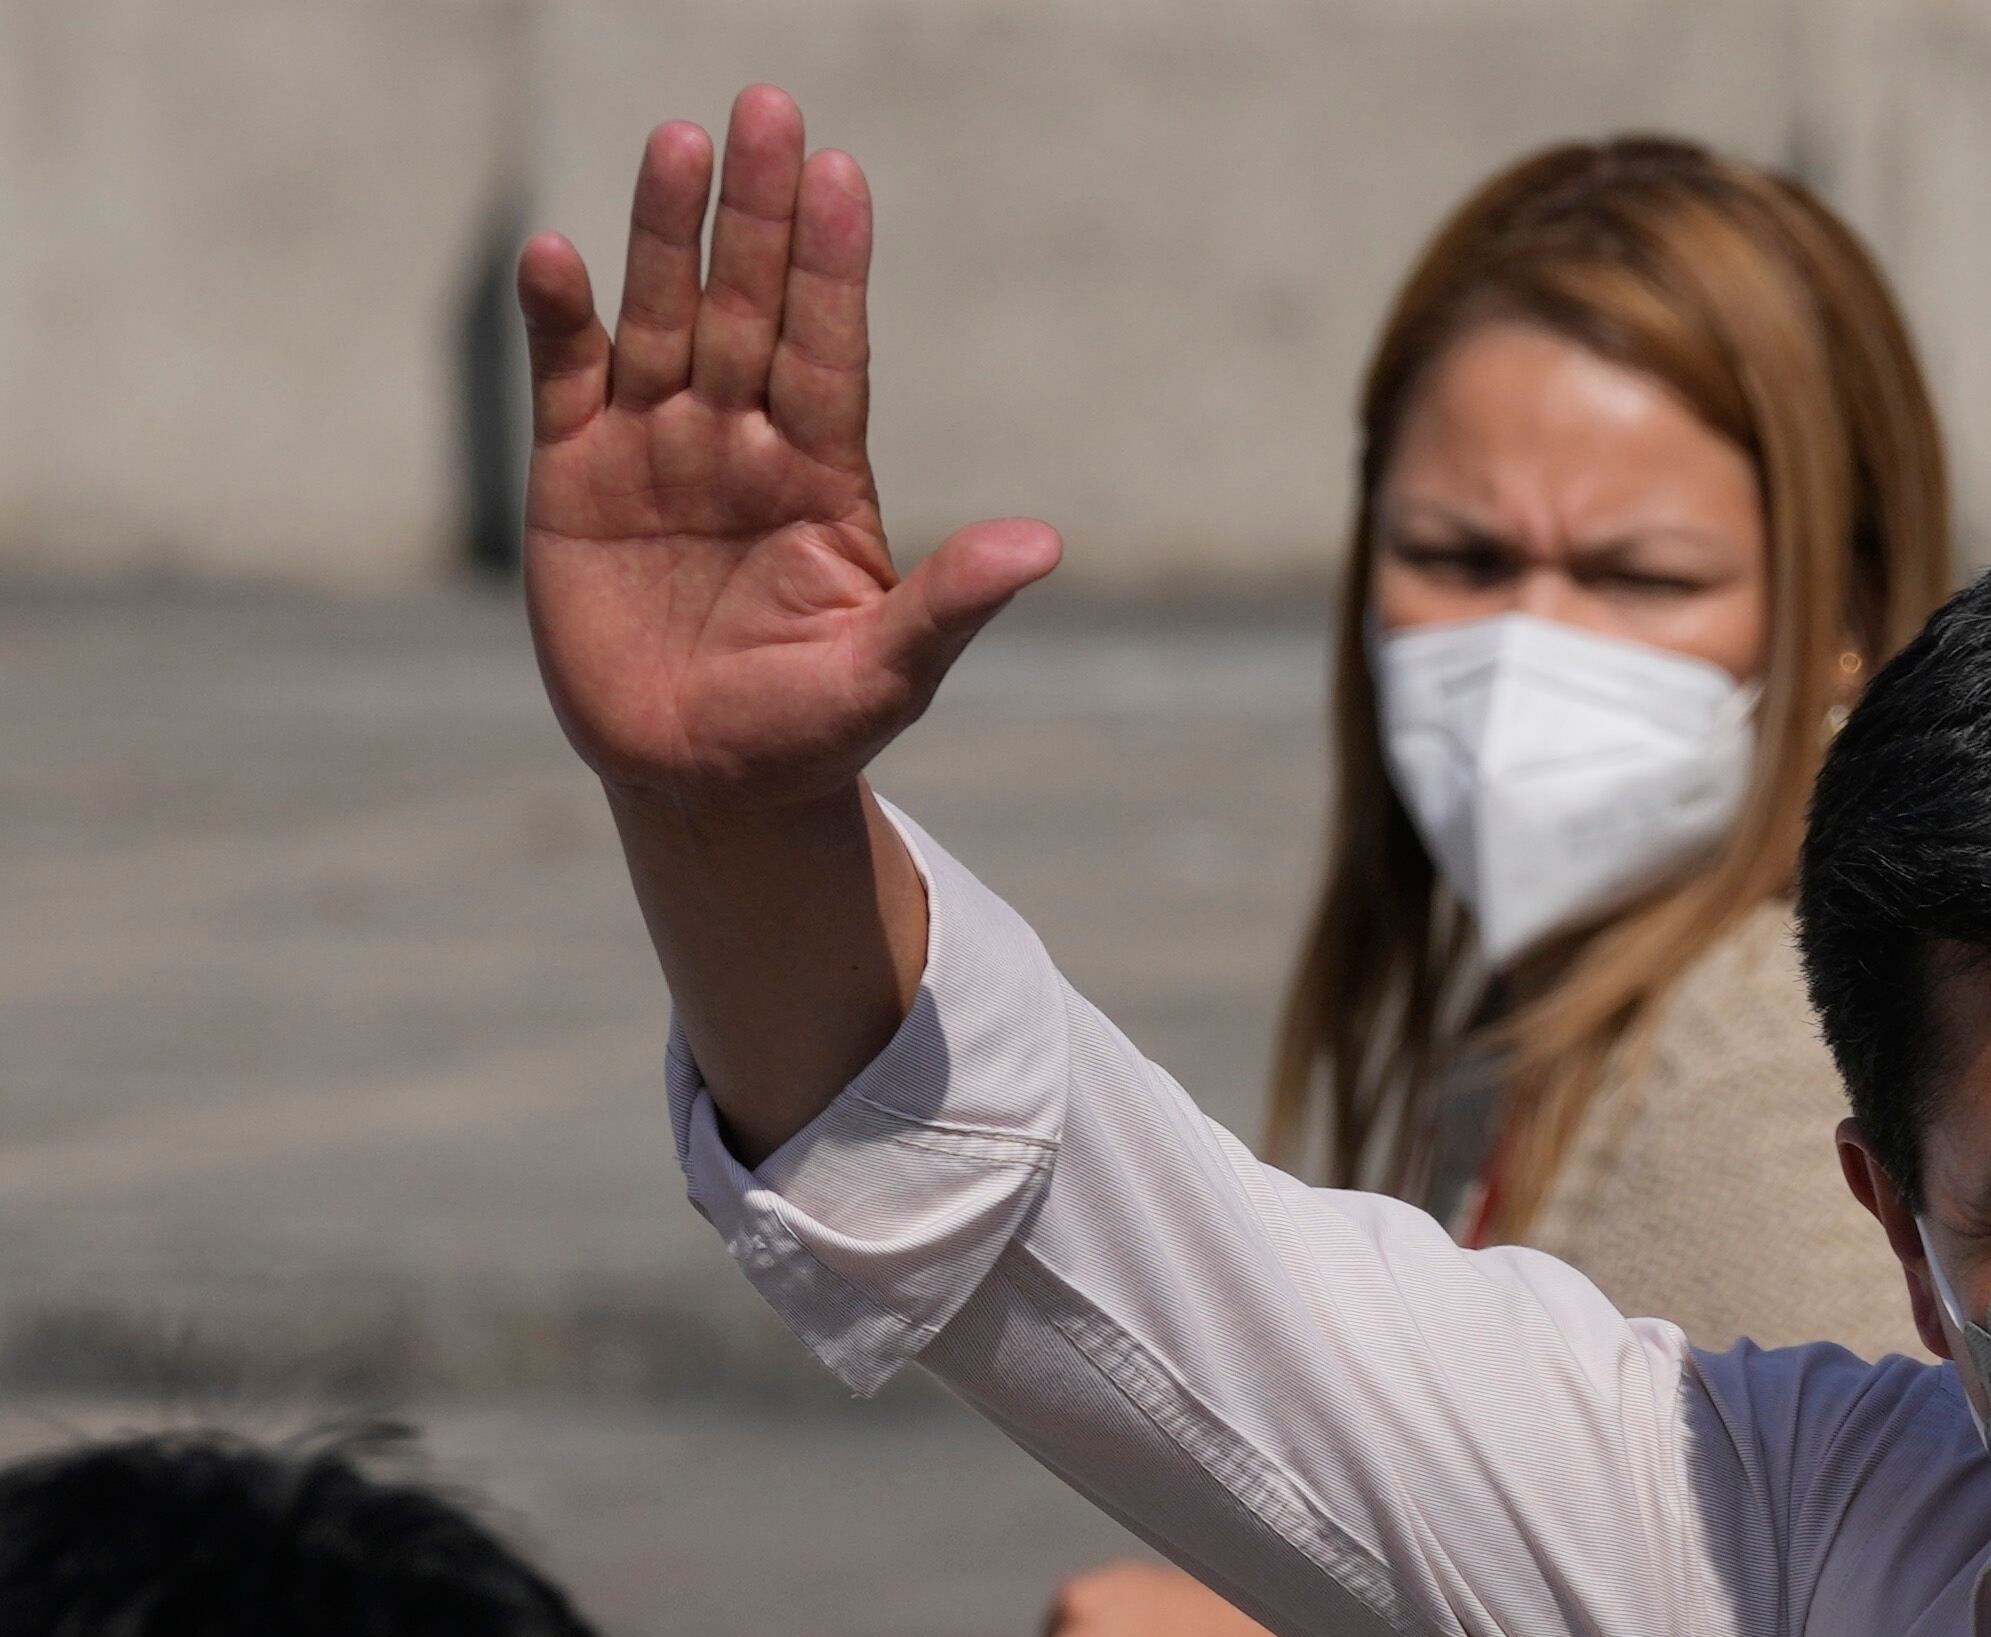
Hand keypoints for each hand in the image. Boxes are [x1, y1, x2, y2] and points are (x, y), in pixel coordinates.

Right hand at [517, 87, 1053, 814]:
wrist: (702, 782)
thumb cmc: (809, 728)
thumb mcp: (889, 674)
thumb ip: (951, 603)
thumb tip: (1042, 544)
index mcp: (825, 476)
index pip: (833, 350)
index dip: (835, 268)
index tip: (844, 177)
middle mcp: (744, 441)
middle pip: (752, 307)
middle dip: (759, 213)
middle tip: (768, 108)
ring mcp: (658, 448)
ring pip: (663, 318)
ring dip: (665, 235)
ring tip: (677, 144)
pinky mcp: (575, 473)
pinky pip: (567, 379)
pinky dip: (559, 320)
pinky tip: (557, 256)